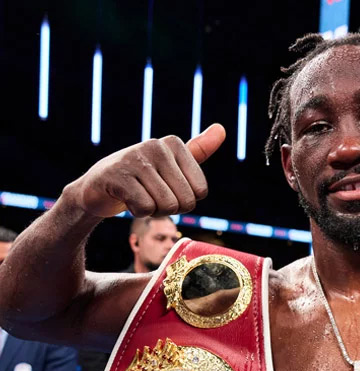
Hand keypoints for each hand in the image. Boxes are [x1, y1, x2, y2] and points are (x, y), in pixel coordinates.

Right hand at [64, 124, 225, 217]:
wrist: (98, 188)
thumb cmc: (141, 178)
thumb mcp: (173, 164)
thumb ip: (198, 150)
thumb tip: (222, 129)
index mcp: (174, 144)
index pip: (200, 191)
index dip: (184, 200)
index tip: (166, 189)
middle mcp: (156, 146)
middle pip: (185, 200)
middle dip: (170, 208)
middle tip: (151, 195)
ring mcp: (135, 159)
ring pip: (166, 205)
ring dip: (153, 211)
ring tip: (139, 196)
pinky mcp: (117, 176)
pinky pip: (145, 209)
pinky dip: (138, 212)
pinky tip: (126, 199)